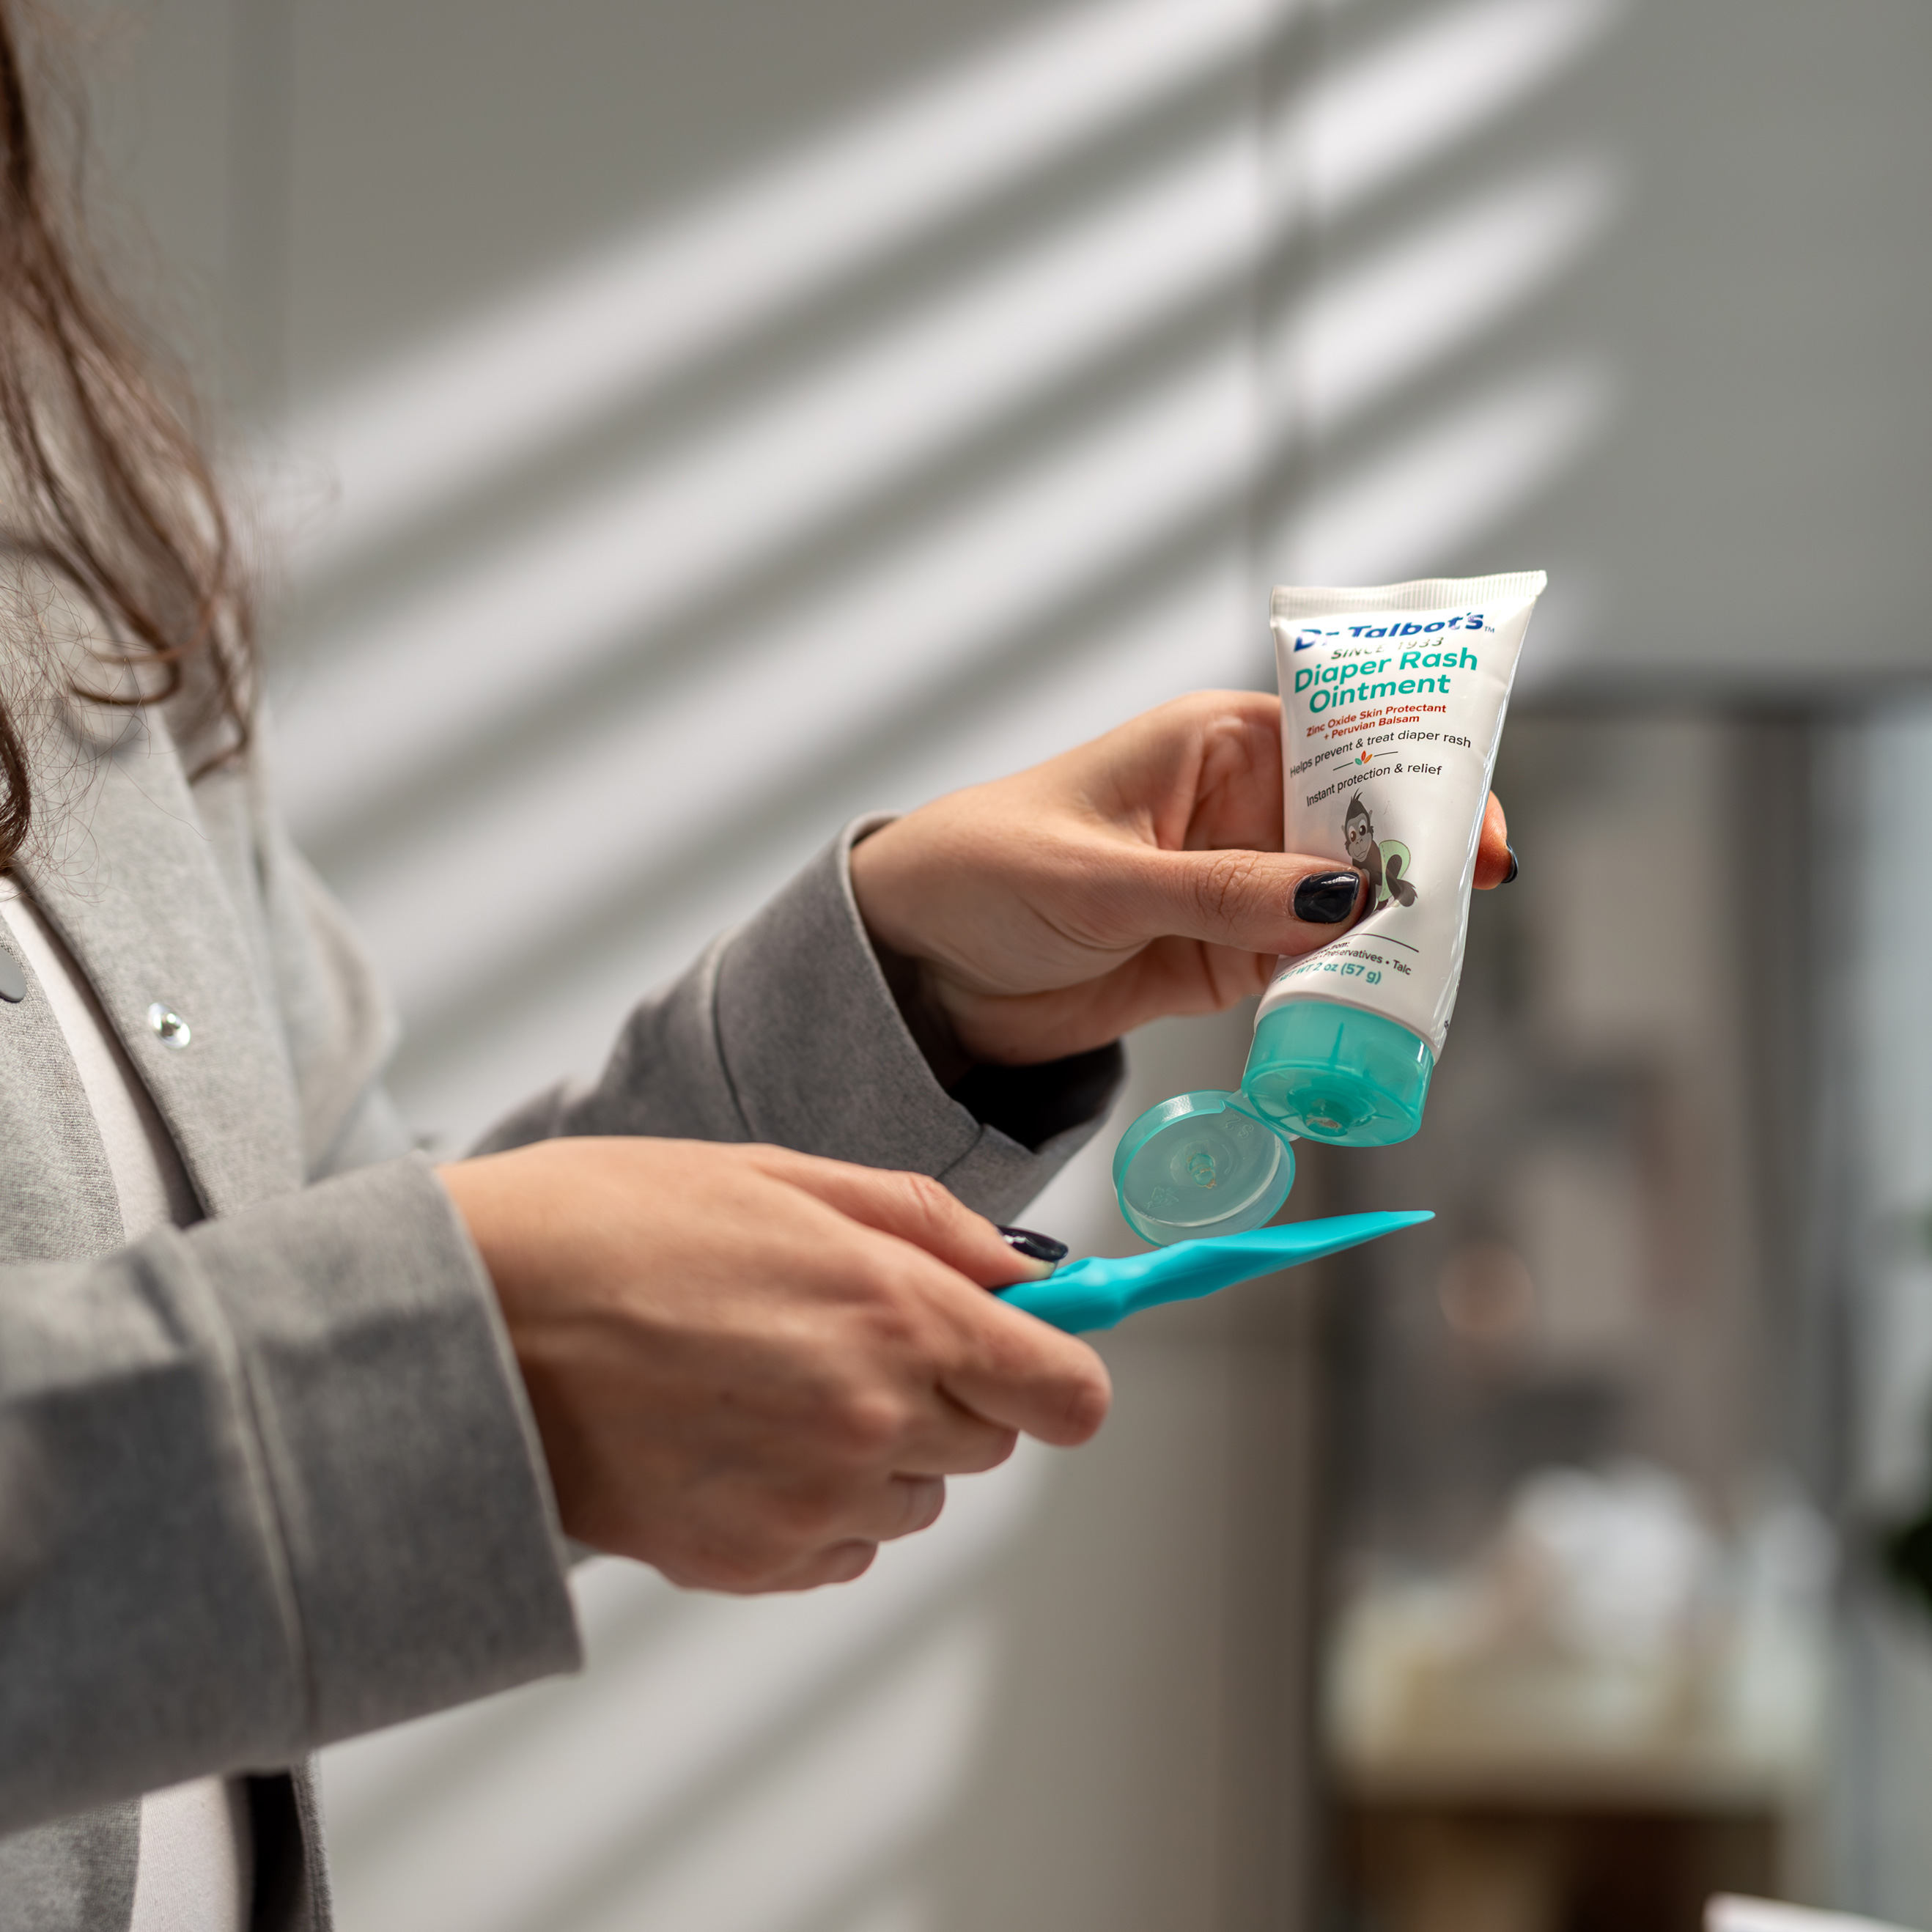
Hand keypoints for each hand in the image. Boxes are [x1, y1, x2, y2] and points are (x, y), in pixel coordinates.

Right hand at [439, 1138, 1108, 1592]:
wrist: (464, 1323)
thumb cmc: (610, 1225)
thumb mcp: (781, 1177)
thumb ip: (926, 1226)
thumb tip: (1026, 1272)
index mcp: (896, 1311)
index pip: (1068, 1392)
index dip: (1059, 1370)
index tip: (1032, 1351)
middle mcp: (871, 1418)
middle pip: (991, 1442)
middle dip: (947, 1391)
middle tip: (844, 1333)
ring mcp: (810, 1503)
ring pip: (915, 1498)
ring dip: (877, 1450)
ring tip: (768, 1381)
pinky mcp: (746, 1564)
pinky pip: (839, 1549)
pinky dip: (813, 1505)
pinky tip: (734, 1439)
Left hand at [849, 690, 1512, 1069]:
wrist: (918, 964)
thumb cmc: (981, 871)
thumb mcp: (1101, 878)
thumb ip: (1219, 890)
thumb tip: (1339, 897)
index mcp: (1213, 744)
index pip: (1345, 737)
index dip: (1418, 774)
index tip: (1472, 827)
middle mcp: (1240, 807)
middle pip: (1366, 825)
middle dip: (1419, 861)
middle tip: (1473, 905)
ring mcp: (1238, 886)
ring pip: (1348, 903)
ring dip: (1390, 932)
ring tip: (1434, 963)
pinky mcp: (1225, 957)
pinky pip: (1307, 968)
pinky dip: (1343, 987)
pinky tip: (1377, 1003)